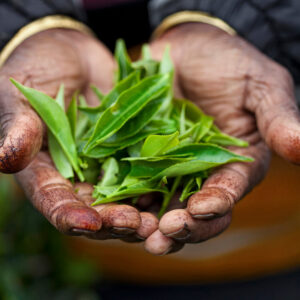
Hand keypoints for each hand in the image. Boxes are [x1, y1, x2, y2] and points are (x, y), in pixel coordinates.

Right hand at [0, 29, 157, 239]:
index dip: (68, 214)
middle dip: (112, 221)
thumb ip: (17, 128)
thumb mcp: (20, 96)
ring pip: (122, 198)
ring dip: (139, 213)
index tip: (86, 223)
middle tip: (135, 226)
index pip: (53, 200)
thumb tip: (5, 159)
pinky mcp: (130, 150)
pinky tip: (172, 194)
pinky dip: (156, 186)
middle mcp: (77, 174)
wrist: (71, 52)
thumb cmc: (36, 70)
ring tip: (158, 222)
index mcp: (44, 169)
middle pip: (94, 208)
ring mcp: (106, 164)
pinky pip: (144, 172)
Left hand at [144, 23, 299, 254]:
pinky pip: (134, 182)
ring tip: (142, 234)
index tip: (206, 206)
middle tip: (168, 233)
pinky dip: (127, 198)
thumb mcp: (260, 85)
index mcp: (236, 162)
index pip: (230, 191)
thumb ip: (277, 117)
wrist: (187, 47)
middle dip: (185, 225)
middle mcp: (202, 173)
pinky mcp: (142, 156)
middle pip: (195, 210)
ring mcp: (169, 167)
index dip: (219, 202)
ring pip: (163, 204)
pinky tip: (117, 208)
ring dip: (153, 223)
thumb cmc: (228, 63)